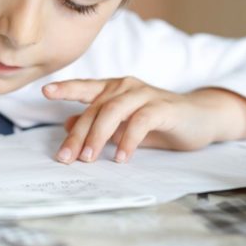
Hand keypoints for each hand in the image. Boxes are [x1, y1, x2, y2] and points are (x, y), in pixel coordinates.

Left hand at [43, 77, 245, 163]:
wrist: (201, 118)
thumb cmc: (159, 121)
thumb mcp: (124, 125)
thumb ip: (99, 124)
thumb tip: (68, 126)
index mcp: (115, 89)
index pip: (86, 87)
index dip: (66, 88)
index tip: (44, 91)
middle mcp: (126, 87)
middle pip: (95, 108)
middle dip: (78, 135)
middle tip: (66, 158)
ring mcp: (145, 94)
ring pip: (113, 112)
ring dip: (98, 137)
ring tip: (89, 158)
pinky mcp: (163, 107)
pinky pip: (140, 121)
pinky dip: (128, 140)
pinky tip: (121, 157)